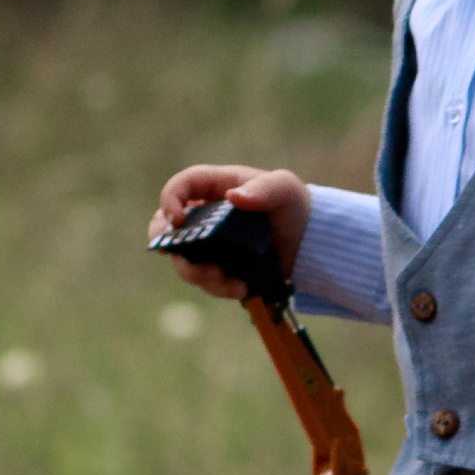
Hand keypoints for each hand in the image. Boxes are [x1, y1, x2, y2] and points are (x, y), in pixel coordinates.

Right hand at [147, 160, 312, 288]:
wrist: (309, 244)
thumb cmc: (293, 205)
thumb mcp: (285, 188)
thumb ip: (264, 188)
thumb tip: (233, 197)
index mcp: (215, 187)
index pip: (181, 186)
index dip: (169, 199)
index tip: (177, 219)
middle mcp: (204, 216)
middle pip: (165, 228)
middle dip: (168, 244)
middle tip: (183, 256)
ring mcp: (208, 245)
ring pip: (183, 261)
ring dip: (198, 273)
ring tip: (228, 280)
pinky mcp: (218, 269)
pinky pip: (206, 282)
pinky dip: (220, 287)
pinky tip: (243, 288)